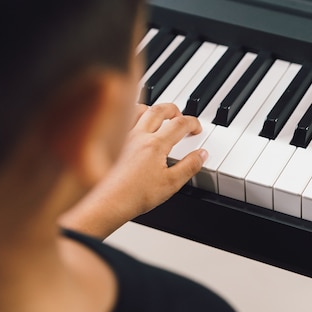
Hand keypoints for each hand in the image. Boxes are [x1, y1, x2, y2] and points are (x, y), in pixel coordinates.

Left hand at [60, 103, 206, 238]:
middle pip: (160, 110)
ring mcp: (123, 137)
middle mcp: (139, 135)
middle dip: (175, 110)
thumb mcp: (172, 184)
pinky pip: (122, 121)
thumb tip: (202, 155)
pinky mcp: (112, 143)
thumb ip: (190, 166)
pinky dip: (133, 116)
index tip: (197, 128)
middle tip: (181, 117)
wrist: (109, 202)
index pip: (180, 124)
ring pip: (139, 110)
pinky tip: (135, 124)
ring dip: (153, 110)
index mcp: (156, 144)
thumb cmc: (135, 195)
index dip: (193, 123)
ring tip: (159, 117)